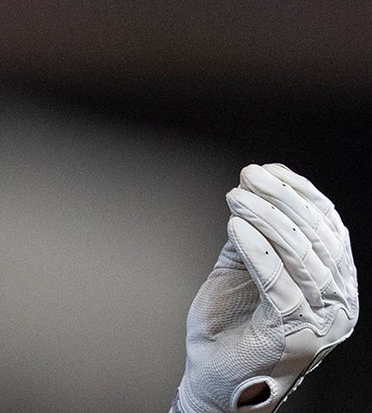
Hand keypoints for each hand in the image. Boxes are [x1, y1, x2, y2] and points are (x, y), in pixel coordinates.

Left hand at [172, 164, 357, 411]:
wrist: (213, 379)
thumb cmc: (229, 329)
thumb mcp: (241, 272)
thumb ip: (253, 238)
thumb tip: (252, 190)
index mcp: (334, 284)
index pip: (329, 228)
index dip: (301, 194)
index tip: (270, 170)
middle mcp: (337, 303)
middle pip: (317, 238)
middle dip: (281, 200)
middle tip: (247, 177)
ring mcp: (319, 320)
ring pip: (301, 257)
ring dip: (267, 219)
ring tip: (237, 197)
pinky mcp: (294, 334)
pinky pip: (279, 284)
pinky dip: (258, 250)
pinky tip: (236, 227)